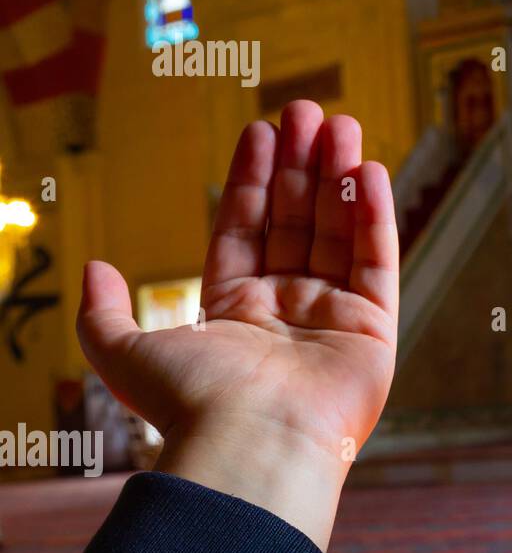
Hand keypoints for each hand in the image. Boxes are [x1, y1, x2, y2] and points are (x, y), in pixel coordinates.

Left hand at [77, 101, 398, 548]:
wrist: (253, 442)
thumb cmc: (192, 402)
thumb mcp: (123, 353)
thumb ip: (104, 311)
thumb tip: (94, 266)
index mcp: (234, 313)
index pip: (246, 230)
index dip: (254, 179)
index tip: (261, 131)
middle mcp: (286, 312)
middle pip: (297, 222)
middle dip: (302, 165)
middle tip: (307, 110)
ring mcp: (332, 319)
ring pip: (338, 232)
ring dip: (340, 177)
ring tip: (342, 124)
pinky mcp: (373, 330)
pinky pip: (376, 261)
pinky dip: (375, 216)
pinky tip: (370, 172)